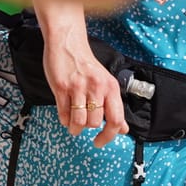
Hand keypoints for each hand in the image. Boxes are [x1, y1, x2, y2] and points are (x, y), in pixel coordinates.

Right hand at [45, 31, 125, 147]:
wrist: (68, 43)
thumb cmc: (86, 65)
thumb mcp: (106, 84)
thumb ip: (114, 107)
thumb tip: (123, 130)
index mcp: (111, 87)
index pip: (116, 120)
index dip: (108, 136)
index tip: (99, 142)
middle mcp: (97, 87)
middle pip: (95, 123)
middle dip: (87, 129)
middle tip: (83, 124)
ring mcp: (79, 87)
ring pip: (79, 121)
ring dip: (75, 128)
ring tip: (73, 126)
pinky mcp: (62, 87)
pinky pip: (63, 113)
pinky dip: (64, 120)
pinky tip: (65, 116)